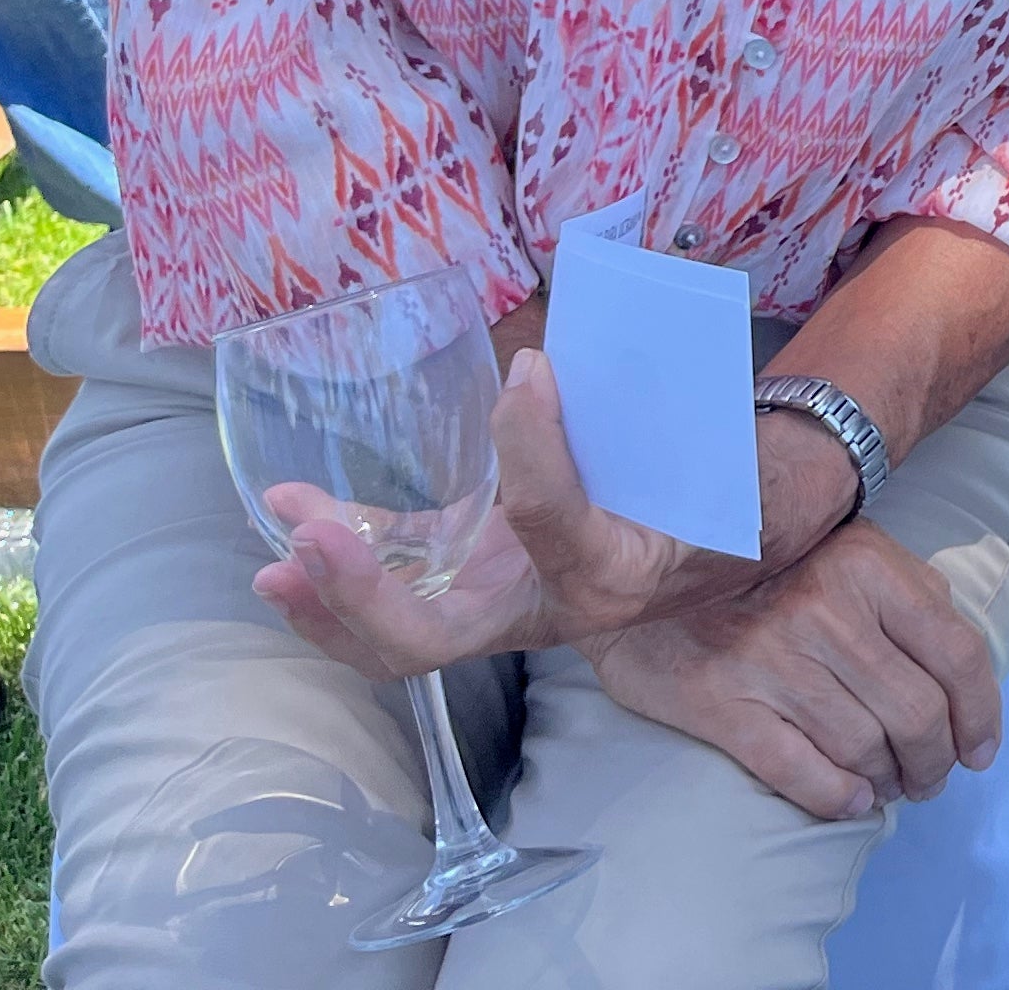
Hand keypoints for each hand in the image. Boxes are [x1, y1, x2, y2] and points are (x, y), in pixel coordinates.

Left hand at [258, 349, 706, 676]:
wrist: (729, 545)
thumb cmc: (718, 496)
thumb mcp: (699, 460)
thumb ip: (621, 418)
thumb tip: (530, 366)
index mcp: (611, 575)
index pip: (550, 522)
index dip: (532, 447)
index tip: (527, 371)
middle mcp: (543, 612)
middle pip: (428, 642)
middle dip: (357, 597)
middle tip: (308, 539)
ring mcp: (501, 606)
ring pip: (394, 634)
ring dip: (325, 595)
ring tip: (279, 536)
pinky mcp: (479, 585)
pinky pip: (402, 587)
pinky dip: (348, 557)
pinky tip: (299, 508)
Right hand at [585, 525, 1001, 822]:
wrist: (647, 573)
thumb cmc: (770, 565)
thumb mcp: (852, 549)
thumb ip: (910, 595)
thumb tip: (964, 671)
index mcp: (870, 567)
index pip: (958, 654)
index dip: (981, 715)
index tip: (980, 751)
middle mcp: (827, 610)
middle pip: (917, 713)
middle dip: (935, 761)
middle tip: (929, 777)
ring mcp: (773, 658)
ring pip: (864, 747)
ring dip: (889, 781)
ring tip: (889, 785)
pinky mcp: (722, 702)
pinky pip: (799, 770)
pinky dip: (837, 797)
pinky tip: (851, 799)